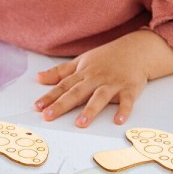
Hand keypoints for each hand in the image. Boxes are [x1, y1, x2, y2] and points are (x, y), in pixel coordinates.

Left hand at [34, 31, 172, 127]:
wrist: (135, 50)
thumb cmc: (105, 58)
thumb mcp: (80, 61)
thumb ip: (59, 72)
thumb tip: (38, 77)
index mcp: (83, 72)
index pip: (63, 85)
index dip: (50, 96)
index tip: (37, 107)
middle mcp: (95, 78)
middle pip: (77, 92)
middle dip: (62, 104)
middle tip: (48, 116)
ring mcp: (113, 83)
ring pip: (100, 97)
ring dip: (90, 110)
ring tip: (80, 123)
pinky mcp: (130, 88)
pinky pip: (127, 101)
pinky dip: (124, 110)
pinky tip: (118, 120)